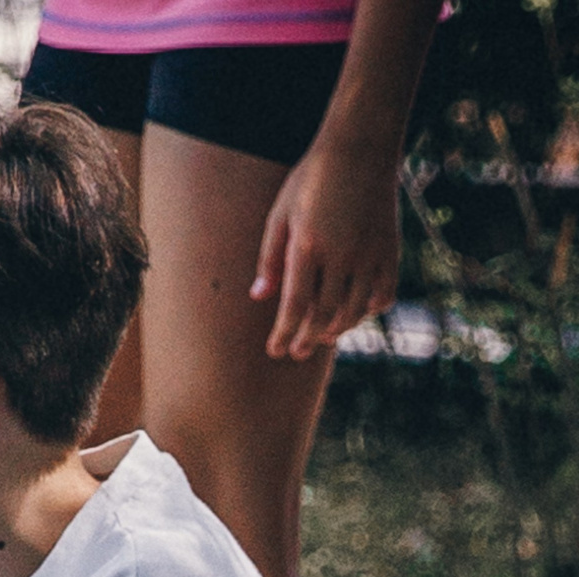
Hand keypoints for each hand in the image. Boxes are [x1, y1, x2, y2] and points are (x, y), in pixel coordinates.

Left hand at [252, 137, 402, 360]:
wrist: (360, 149)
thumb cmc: (311, 181)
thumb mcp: (280, 215)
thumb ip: (270, 259)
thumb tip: (259, 298)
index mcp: (308, 246)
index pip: (295, 304)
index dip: (285, 333)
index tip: (275, 352)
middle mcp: (342, 254)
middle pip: (325, 313)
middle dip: (309, 338)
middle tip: (297, 352)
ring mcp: (370, 252)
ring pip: (356, 307)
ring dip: (338, 328)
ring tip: (323, 337)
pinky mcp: (391, 247)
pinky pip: (385, 291)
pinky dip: (372, 308)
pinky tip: (358, 313)